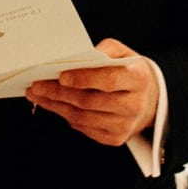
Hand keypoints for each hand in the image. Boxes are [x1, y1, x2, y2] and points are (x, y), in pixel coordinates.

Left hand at [24, 38, 157, 146]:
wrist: (150, 101)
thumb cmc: (131, 72)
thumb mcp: (124, 53)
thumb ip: (104, 50)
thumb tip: (79, 57)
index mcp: (138, 78)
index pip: (108, 80)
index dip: (83, 78)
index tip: (61, 76)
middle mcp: (134, 104)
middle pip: (90, 101)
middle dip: (59, 93)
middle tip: (37, 85)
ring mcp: (125, 125)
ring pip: (83, 117)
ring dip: (56, 106)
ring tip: (38, 95)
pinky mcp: (116, 139)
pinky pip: (85, 128)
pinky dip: (66, 116)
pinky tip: (54, 105)